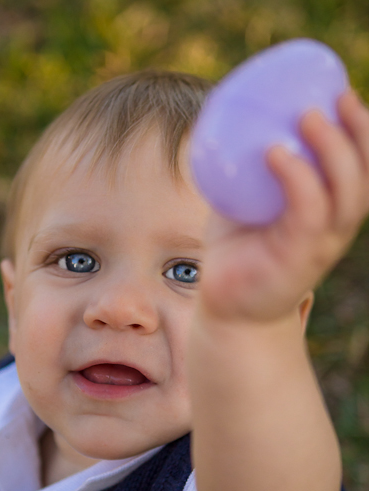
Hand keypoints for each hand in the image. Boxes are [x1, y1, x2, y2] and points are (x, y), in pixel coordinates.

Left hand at [199, 89, 368, 322]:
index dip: (365, 130)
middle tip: (336, 97)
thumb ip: (248, 170)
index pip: (364, 168)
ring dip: (333, 150)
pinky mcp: (297, 259)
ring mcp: (320, 245)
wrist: (228, 307)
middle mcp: (334, 228)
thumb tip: (232, 122)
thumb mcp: (245, 203)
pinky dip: (297, 179)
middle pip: (366, 176)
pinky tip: (275, 153)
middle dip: (361, 132)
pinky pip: (306, 212)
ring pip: (346, 194)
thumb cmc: (238, 251)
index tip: (343, 91)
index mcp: (330, 211)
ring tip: (309, 116)